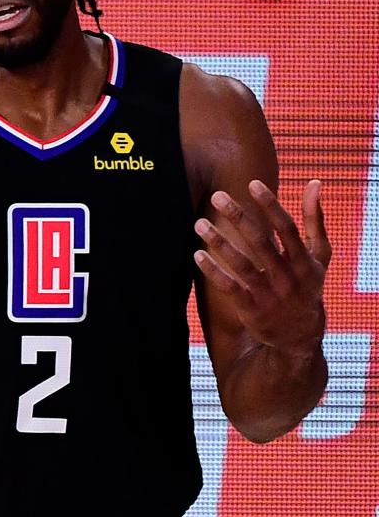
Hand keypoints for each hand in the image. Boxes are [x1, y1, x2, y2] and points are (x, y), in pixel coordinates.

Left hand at [194, 180, 330, 355]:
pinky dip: (214, 272)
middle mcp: (288, 276)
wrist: (300, 334)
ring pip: (242, 264)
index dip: (270, 205)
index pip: (286, 227)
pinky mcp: (252, 309)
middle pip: (260, 241)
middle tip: (217, 196)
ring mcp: (269, 294)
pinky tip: (197, 255)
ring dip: (219, 242)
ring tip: (199, 224)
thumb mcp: (319, 255)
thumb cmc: (307, 284)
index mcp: (305, 260)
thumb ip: (315, 219)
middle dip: (238, 217)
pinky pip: (230, 288)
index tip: (252, 183)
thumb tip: (314, 182)